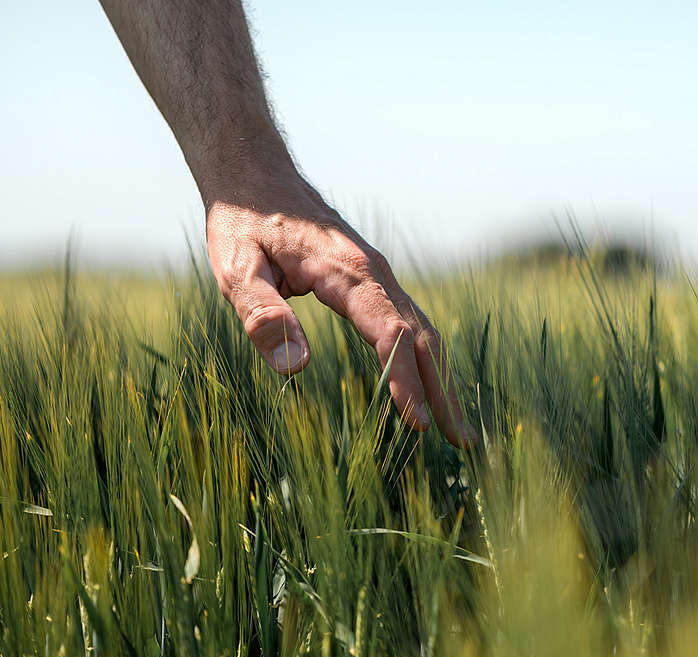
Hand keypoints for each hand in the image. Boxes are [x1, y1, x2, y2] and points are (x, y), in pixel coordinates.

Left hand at [205, 170, 471, 446]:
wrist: (254, 175)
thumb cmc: (241, 224)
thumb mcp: (236, 270)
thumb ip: (262, 315)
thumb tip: (295, 367)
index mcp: (349, 273)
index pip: (389, 334)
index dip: (405, 381)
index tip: (418, 424)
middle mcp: (376, 275)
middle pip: (424, 338)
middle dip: (443, 391)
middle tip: (461, 441)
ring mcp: (380, 277)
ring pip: (424, 331)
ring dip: (443, 379)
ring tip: (456, 427)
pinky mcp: (373, 282)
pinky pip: (410, 324)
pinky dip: (426, 360)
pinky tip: (427, 386)